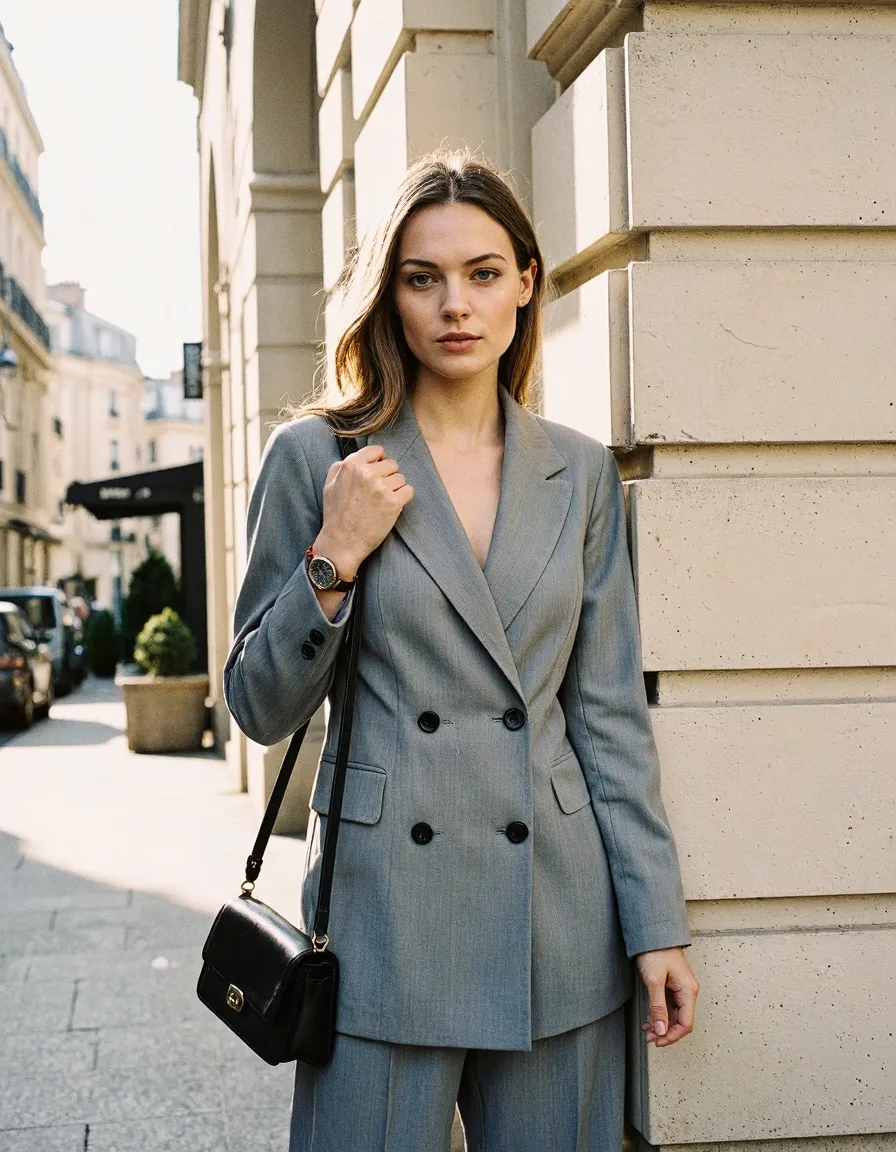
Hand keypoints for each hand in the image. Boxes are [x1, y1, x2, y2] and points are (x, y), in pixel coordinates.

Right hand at [315, 444, 413, 573]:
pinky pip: (409, 491)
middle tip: (378, 493)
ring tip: (382, 502)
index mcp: (351, 465)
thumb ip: (341, 466)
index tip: (377, 473)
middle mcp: (367, 474)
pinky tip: (392, 507)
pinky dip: (404, 498)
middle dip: (388, 476)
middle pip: (392, 464)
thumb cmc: (336, 515)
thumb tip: (358, 457)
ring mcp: (381, 488)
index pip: (378, 450)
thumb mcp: (330, 485)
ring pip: (401, 478)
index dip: (379, 461)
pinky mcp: (393, 503)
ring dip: (395, 489)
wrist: (342, 542)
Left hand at [636, 946, 698, 1047]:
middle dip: (665, 1032)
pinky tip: (650, 1019)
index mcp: (688, 990)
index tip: (658, 1041)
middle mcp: (688, 991)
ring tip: (647, 1030)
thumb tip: (661, 1030)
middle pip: (681, 1021)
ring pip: (675, 1015)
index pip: (686, 1023)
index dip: (672, 1036)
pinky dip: (660, 1015)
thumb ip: (658, 1007)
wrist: (653, 933)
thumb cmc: (655, 952)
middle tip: (649, 1038)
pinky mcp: (673, 986)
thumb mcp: (654, 981)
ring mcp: (681, 988)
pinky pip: (670, 1006)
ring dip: (662, 1025)